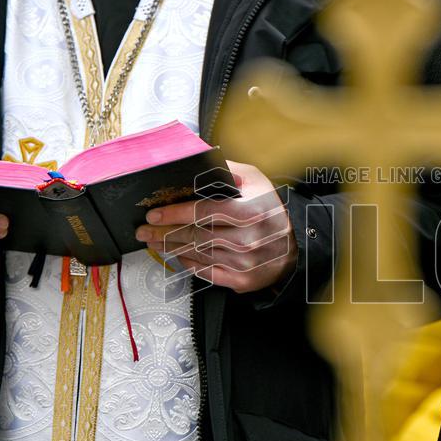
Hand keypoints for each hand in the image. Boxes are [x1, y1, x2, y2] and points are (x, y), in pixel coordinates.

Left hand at [135, 161, 296, 293]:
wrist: (295, 246)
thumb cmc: (272, 210)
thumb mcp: (257, 181)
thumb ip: (228, 170)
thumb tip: (199, 159)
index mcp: (249, 212)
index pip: (203, 212)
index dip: (174, 213)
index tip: (153, 214)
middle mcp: (247, 240)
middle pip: (195, 236)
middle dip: (164, 233)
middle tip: (144, 231)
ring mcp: (244, 263)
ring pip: (198, 255)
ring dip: (173, 248)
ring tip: (156, 241)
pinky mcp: (242, 281)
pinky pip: (208, 273)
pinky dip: (190, 265)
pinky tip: (179, 256)